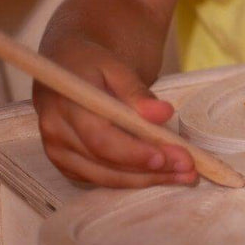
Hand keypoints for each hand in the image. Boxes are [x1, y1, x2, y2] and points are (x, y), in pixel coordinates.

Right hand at [34, 36, 195, 187]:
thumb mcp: (116, 67)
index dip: (133, 153)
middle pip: (104, 162)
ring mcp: (57, 151)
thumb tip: (163, 114)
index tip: (166, 156)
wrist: (64, 69)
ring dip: (145, 179)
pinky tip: (160, 174)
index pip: (100, 138)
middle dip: (149, 170)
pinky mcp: (65, 162)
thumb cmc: (91, 65)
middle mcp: (56, 132)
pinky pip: (99, 178)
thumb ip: (137, 92)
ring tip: (183, 175)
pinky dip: (131, 179)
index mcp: (66, 104)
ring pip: (104, 177)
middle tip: (187, 169)